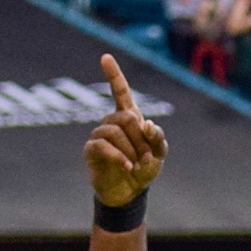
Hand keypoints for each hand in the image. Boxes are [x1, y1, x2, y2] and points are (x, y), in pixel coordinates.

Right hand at [85, 54, 165, 207]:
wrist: (130, 192)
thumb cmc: (144, 169)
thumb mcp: (159, 153)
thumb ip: (157, 137)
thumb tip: (146, 124)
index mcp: (128, 118)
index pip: (119, 91)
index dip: (113, 75)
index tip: (105, 57)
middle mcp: (111, 122)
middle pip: (125, 117)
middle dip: (140, 138)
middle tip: (146, 157)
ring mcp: (100, 135)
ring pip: (114, 131)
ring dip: (131, 150)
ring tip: (137, 165)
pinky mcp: (92, 150)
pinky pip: (103, 146)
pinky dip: (119, 157)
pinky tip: (128, 168)